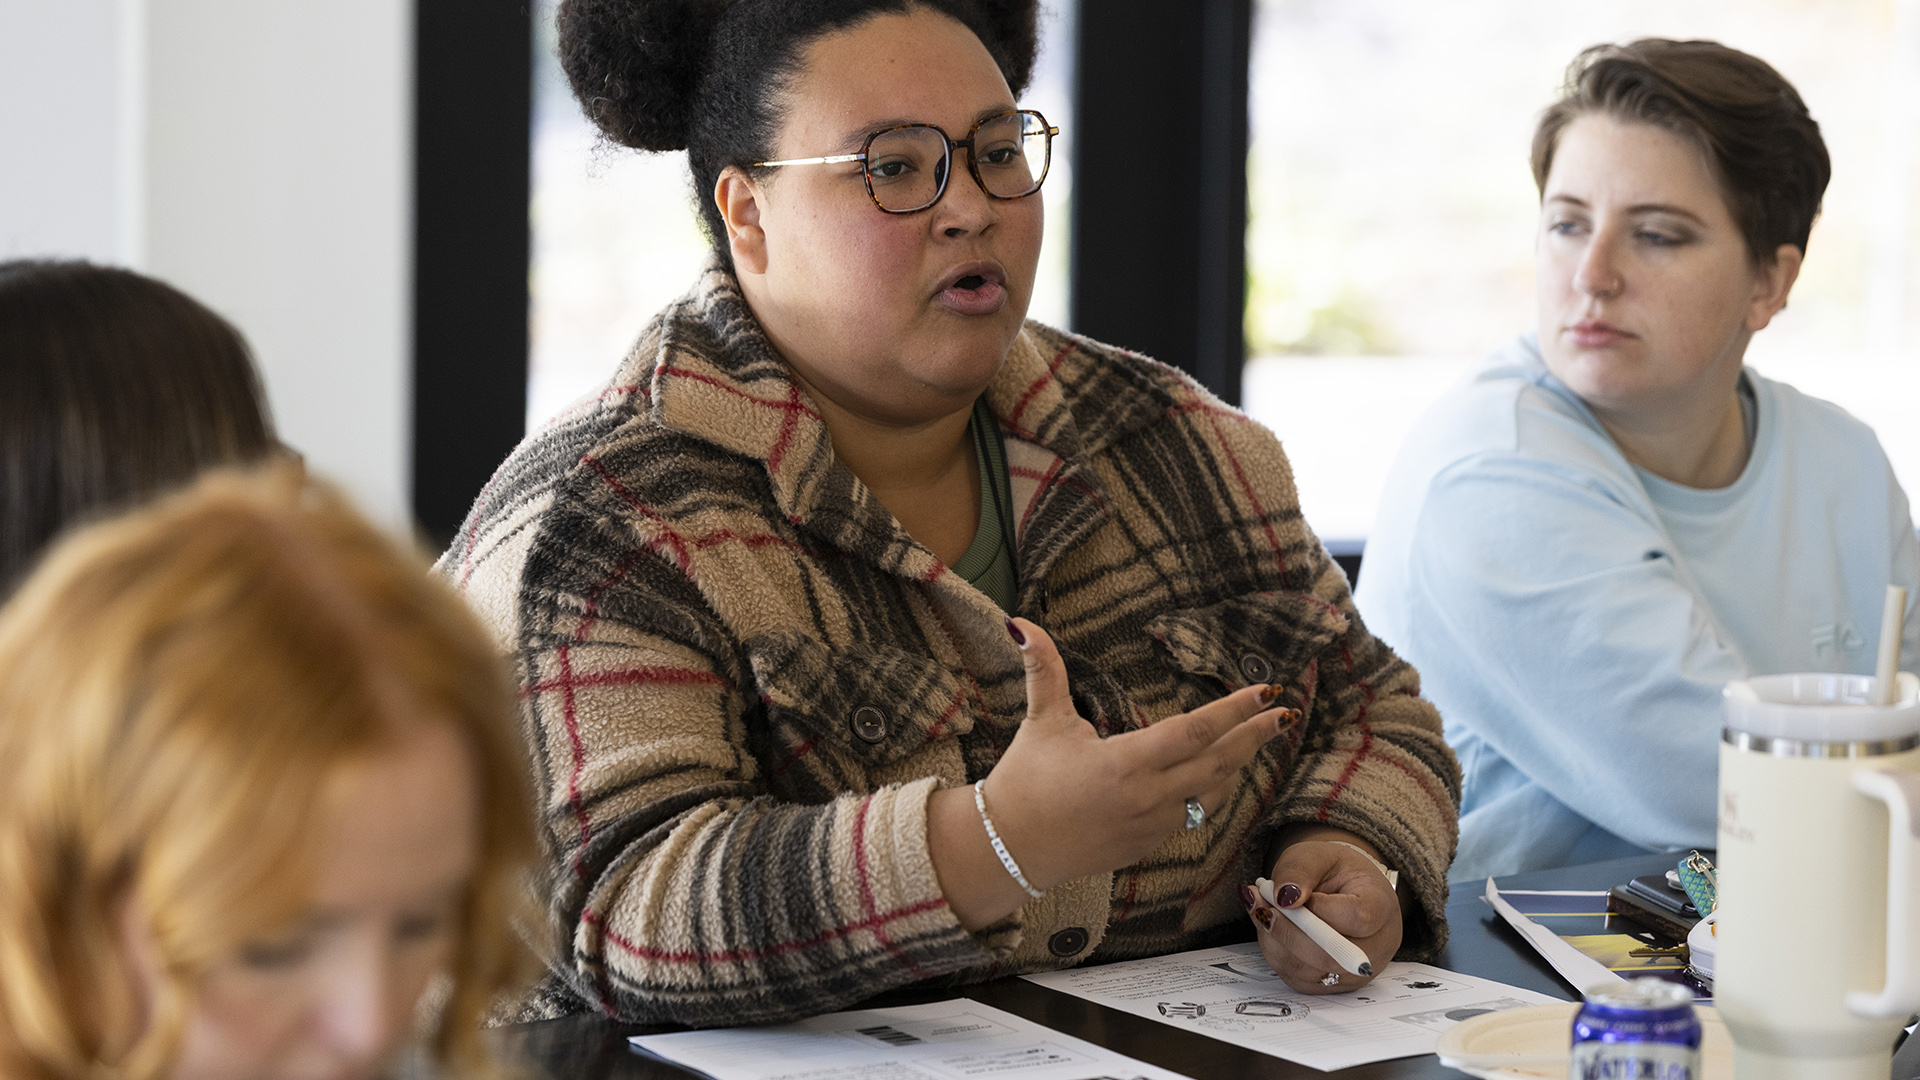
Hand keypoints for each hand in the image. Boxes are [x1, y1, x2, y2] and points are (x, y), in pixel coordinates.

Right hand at [980, 617, 1292, 892]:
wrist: (1008, 849)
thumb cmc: (1024, 782)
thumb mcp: (1040, 722)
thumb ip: (1043, 670)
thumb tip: (1021, 623)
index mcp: (1126, 763)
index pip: (1195, 731)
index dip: (1234, 710)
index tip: (1266, 692)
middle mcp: (1148, 796)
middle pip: (1219, 763)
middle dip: (1255, 736)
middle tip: (1285, 713)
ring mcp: (1151, 825)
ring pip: (1211, 793)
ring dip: (1238, 764)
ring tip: (1259, 738)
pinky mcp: (1146, 844)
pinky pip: (1192, 815)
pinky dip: (1212, 791)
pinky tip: (1218, 775)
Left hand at [1243, 839, 1401, 994]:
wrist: (1342, 889)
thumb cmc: (1335, 872)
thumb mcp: (1317, 854)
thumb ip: (1300, 870)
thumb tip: (1284, 898)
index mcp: (1381, 907)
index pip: (1357, 919)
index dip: (1318, 909)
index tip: (1292, 894)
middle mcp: (1376, 947)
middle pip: (1329, 956)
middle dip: (1284, 930)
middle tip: (1260, 902)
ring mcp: (1355, 972)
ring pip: (1307, 970)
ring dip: (1273, 940)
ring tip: (1262, 908)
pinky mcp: (1332, 985)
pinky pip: (1296, 978)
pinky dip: (1275, 952)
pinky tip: (1271, 927)